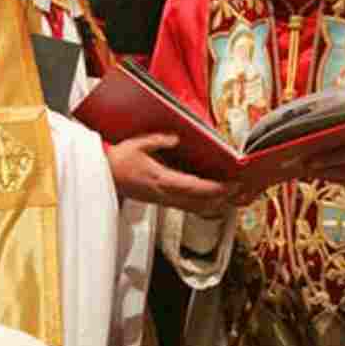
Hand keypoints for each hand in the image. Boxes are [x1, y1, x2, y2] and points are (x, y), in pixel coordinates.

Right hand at [105, 133, 236, 215]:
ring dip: (215, 203)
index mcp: (162, 180)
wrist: (103, 176)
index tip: (232, 185)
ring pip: (195, 207)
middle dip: (223, 198)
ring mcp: (163, 200)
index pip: (195, 188)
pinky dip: (203, 204)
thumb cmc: (118, 161)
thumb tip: (175, 138)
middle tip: (241, 191)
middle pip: (200, 202)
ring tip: (232, 196)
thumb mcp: (137, 144)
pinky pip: (186, 206)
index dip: (216, 189)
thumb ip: (158, 140)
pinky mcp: (160, 201)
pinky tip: (211, 199)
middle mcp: (165, 194)